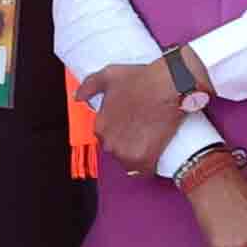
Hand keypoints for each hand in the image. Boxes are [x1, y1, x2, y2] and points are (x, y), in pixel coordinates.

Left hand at [85, 59, 193, 174]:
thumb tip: (78, 97)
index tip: (128, 123)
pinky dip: (147, 165)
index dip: (116, 129)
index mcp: (100, 126)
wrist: (167, 86)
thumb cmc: (141, 80)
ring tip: (148, 140)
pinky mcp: (146, 160)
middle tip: (140, 130)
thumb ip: (88, 87)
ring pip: (128, 161)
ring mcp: (127, 153)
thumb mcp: (107, 76)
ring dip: (135, 154)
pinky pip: (143, 171)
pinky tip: (153, 155)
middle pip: (116, 149)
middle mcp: (110, 143)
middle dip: (126, 142)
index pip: (104, 135)